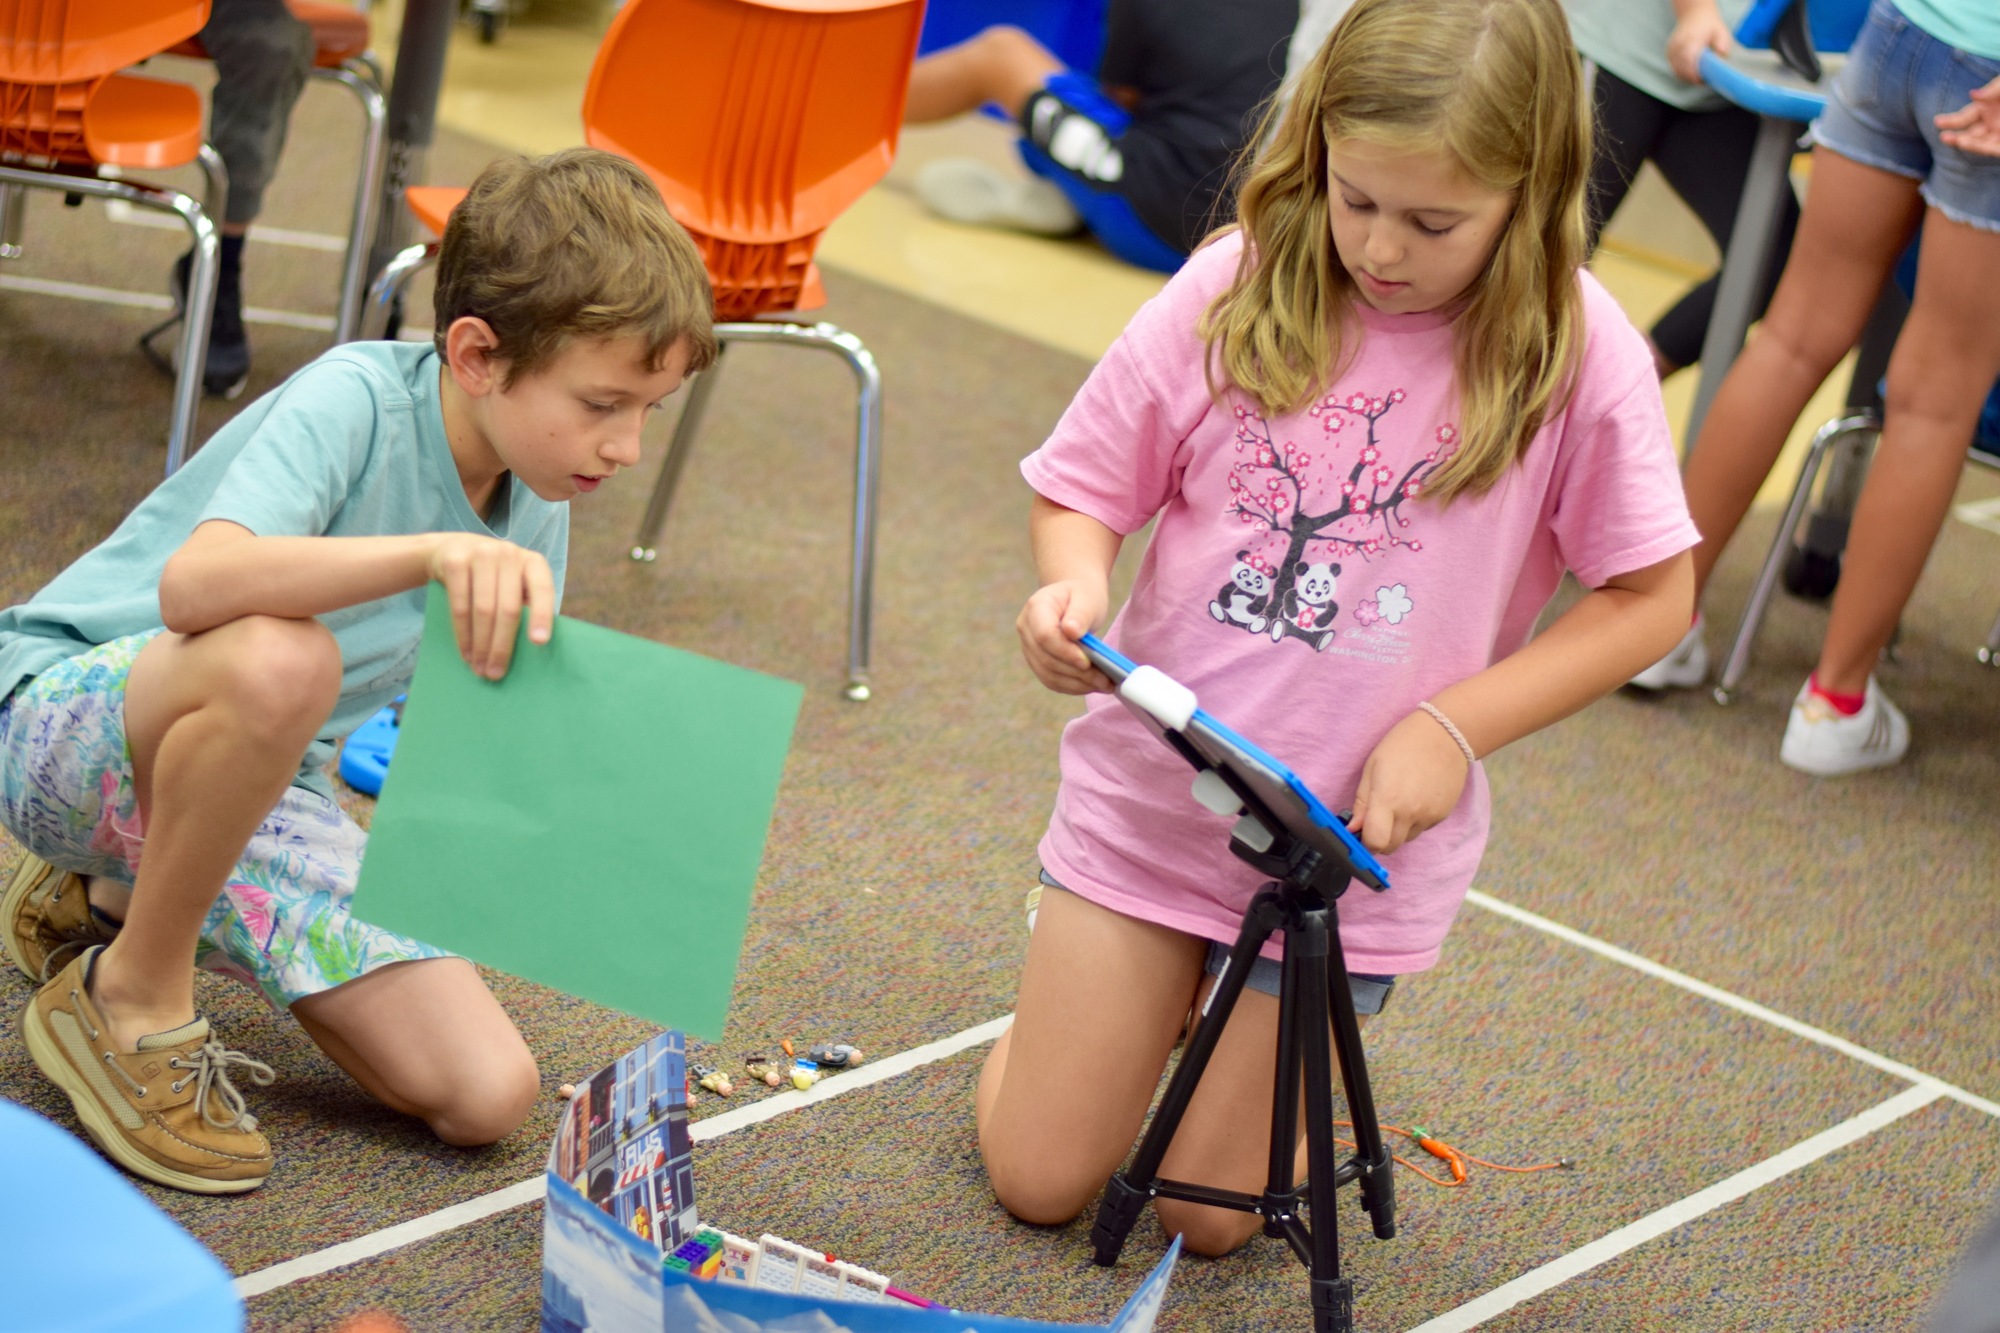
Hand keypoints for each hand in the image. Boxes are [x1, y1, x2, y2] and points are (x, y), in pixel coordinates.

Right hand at [426, 534, 556, 679]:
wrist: (451, 549)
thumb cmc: (493, 578)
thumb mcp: (513, 583)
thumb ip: (524, 604)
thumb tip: (532, 651)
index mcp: (533, 562)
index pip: (543, 590)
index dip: (542, 616)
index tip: (539, 643)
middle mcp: (509, 553)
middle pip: (508, 608)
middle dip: (502, 645)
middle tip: (495, 673)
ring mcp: (481, 553)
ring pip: (483, 609)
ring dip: (481, 645)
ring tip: (480, 668)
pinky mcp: (455, 562)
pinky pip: (460, 605)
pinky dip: (463, 633)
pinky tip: (466, 652)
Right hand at [1016, 578, 1110, 693]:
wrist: (1075, 600)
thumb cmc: (1083, 596)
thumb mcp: (1086, 599)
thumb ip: (1080, 614)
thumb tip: (1071, 632)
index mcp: (1036, 607)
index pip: (1044, 635)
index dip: (1065, 652)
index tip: (1087, 661)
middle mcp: (1026, 629)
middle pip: (1046, 659)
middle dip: (1077, 673)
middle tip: (1105, 679)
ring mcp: (1029, 648)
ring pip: (1048, 674)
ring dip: (1077, 683)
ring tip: (1104, 684)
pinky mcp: (1037, 662)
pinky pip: (1052, 680)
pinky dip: (1073, 686)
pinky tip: (1092, 686)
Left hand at [1346, 709, 1470, 854]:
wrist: (1445, 735)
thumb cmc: (1402, 745)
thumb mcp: (1372, 767)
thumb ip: (1361, 802)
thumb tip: (1353, 828)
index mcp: (1388, 799)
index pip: (1375, 843)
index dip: (1366, 843)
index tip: (1361, 834)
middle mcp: (1410, 813)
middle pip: (1390, 847)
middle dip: (1380, 839)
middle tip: (1377, 818)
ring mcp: (1429, 816)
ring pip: (1406, 839)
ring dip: (1398, 830)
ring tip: (1400, 801)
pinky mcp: (1442, 815)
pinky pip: (1422, 829)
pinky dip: (1415, 822)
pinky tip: (1416, 798)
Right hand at [1667, 5, 1731, 83]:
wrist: (1694, 14)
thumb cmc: (1709, 25)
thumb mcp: (1721, 32)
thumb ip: (1722, 46)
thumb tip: (1719, 60)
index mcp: (1691, 39)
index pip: (1688, 61)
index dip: (1694, 74)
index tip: (1703, 81)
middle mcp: (1678, 45)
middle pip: (1681, 69)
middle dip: (1692, 78)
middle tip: (1703, 81)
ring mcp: (1671, 49)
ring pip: (1676, 70)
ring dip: (1687, 76)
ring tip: (1699, 77)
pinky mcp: (1669, 53)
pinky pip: (1674, 67)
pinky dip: (1682, 72)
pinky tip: (1691, 71)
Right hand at [1937, 76, 1999, 157]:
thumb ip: (1992, 90)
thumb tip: (1973, 95)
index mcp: (1988, 106)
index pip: (1966, 116)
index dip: (1952, 120)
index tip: (1938, 122)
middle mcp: (1992, 121)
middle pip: (1970, 132)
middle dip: (1956, 135)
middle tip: (1944, 136)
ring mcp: (1999, 134)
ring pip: (1979, 142)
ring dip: (1966, 142)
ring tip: (1953, 140)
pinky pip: (1991, 149)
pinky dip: (1980, 147)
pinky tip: (1968, 142)